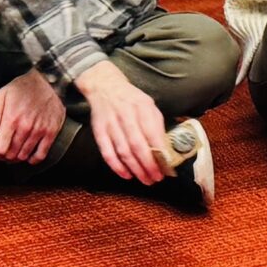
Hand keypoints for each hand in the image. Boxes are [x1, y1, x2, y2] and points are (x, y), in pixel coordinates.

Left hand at [0, 69, 64, 164]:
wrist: (50, 80)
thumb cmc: (23, 87)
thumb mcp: (2, 94)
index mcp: (12, 118)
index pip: (0, 148)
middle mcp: (26, 128)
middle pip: (11, 155)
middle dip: (3, 156)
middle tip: (1, 151)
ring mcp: (40, 131)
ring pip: (24, 156)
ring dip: (16, 158)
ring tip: (12, 151)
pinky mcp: (51, 132)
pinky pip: (41, 155)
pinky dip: (32, 159)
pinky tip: (27, 155)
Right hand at [75, 62, 166, 183]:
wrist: (105, 86)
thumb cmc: (131, 99)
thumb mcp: (149, 105)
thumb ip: (157, 125)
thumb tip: (166, 149)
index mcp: (142, 107)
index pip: (153, 134)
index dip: (160, 153)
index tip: (167, 167)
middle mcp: (126, 115)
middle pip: (138, 145)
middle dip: (148, 165)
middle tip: (156, 178)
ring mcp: (111, 123)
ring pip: (123, 151)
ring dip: (135, 169)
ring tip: (145, 179)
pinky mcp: (99, 131)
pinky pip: (107, 152)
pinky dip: (116, 166)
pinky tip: (126, 174)